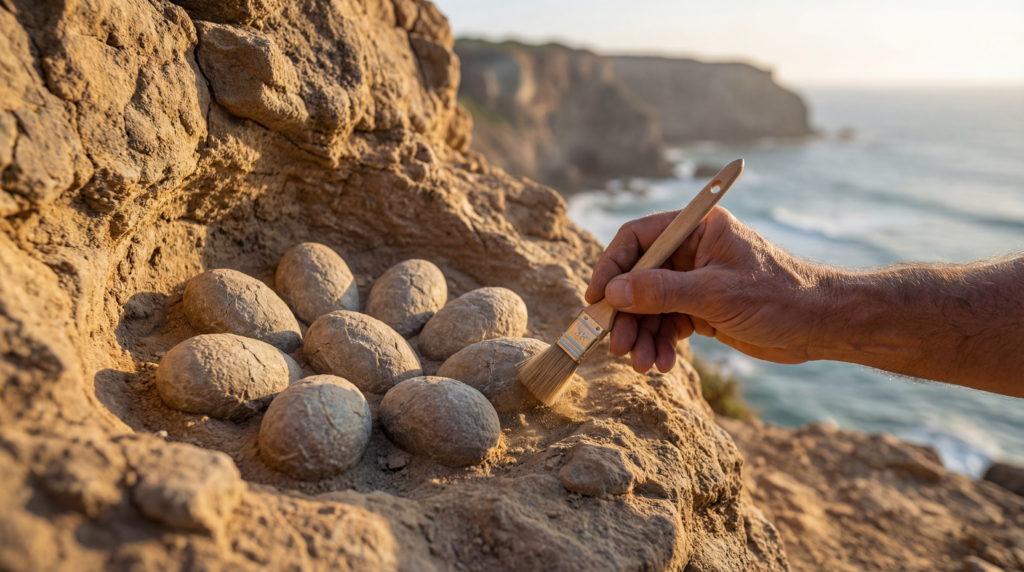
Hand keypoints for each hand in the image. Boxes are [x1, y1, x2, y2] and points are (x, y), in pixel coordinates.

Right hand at [585, 207, 832, 372]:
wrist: (821, 326)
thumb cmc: (780, 297)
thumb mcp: (715, 294)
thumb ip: (661, 291)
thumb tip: (613, 292)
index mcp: (697, 229)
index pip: (638, 238)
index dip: (612, 266)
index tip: (597, 298)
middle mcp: (692, 251)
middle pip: (638, 278)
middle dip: (627, 314)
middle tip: (618, 345)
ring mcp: (695, 281)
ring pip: (650, 307)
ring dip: (643, 336)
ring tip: (643, 364)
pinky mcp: (701, 309)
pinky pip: (667, 324)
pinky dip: (661, 345)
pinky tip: (662, 364)